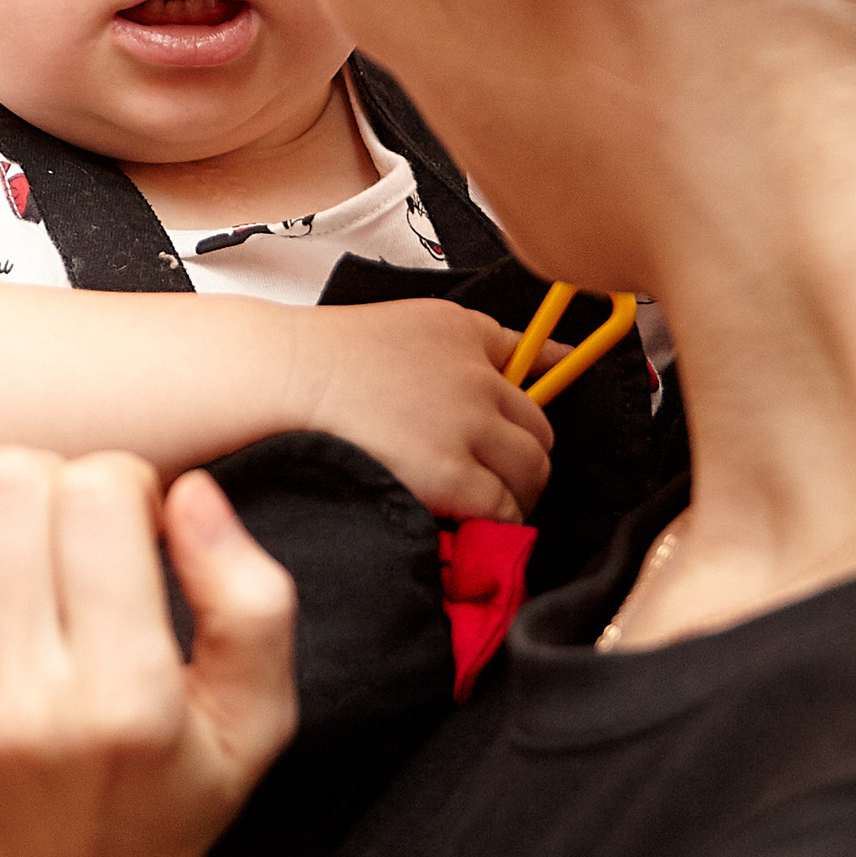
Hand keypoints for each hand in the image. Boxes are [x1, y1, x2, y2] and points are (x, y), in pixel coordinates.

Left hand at [0, 449, 297, 856]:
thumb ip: (254, 601)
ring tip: (1, 547)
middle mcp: (21, 702)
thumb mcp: (255, 726)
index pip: (99, 497)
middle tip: (63, 533)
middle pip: (7, 487)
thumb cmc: (161, 820)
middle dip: (47, 482)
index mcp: (126, 697)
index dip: (122, 485)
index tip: (129, 527)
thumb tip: (189, 490)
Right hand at [300, 296, 552, 520]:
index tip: (573, 366)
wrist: (283, 378)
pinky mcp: (455, 474)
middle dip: (526, 454)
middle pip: (541, 425)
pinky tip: (473, 526)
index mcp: (461, 330)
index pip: (530, 348)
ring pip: (533, 470)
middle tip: (501, 477)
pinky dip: (498, 523)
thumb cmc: (315, 358)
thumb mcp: (392, 331)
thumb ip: (436, 354)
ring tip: (489, 507)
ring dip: (518, 492)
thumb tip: (458, 394)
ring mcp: (469, 424)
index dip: (553, 366)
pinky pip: (505, 509)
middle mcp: (477, 375)